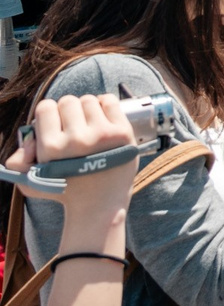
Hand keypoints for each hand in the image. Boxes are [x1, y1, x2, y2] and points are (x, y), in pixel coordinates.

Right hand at [11, 95, 138, 254]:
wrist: (99, 205)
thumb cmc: (65, 190)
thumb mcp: (32, 180)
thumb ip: (18, 161)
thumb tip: (28, 139)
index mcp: (51, 148)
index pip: (45, 107)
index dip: (48, 114)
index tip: (54, 124)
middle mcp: (76, 139)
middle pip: (68, 101)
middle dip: (68, 111)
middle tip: (72, 125)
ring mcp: (101, 135)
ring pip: (88, 100)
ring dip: (86, 109)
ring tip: (87, 125)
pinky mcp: (122, 132)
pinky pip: (110, 101)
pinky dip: (105, 105)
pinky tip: (102, 118)